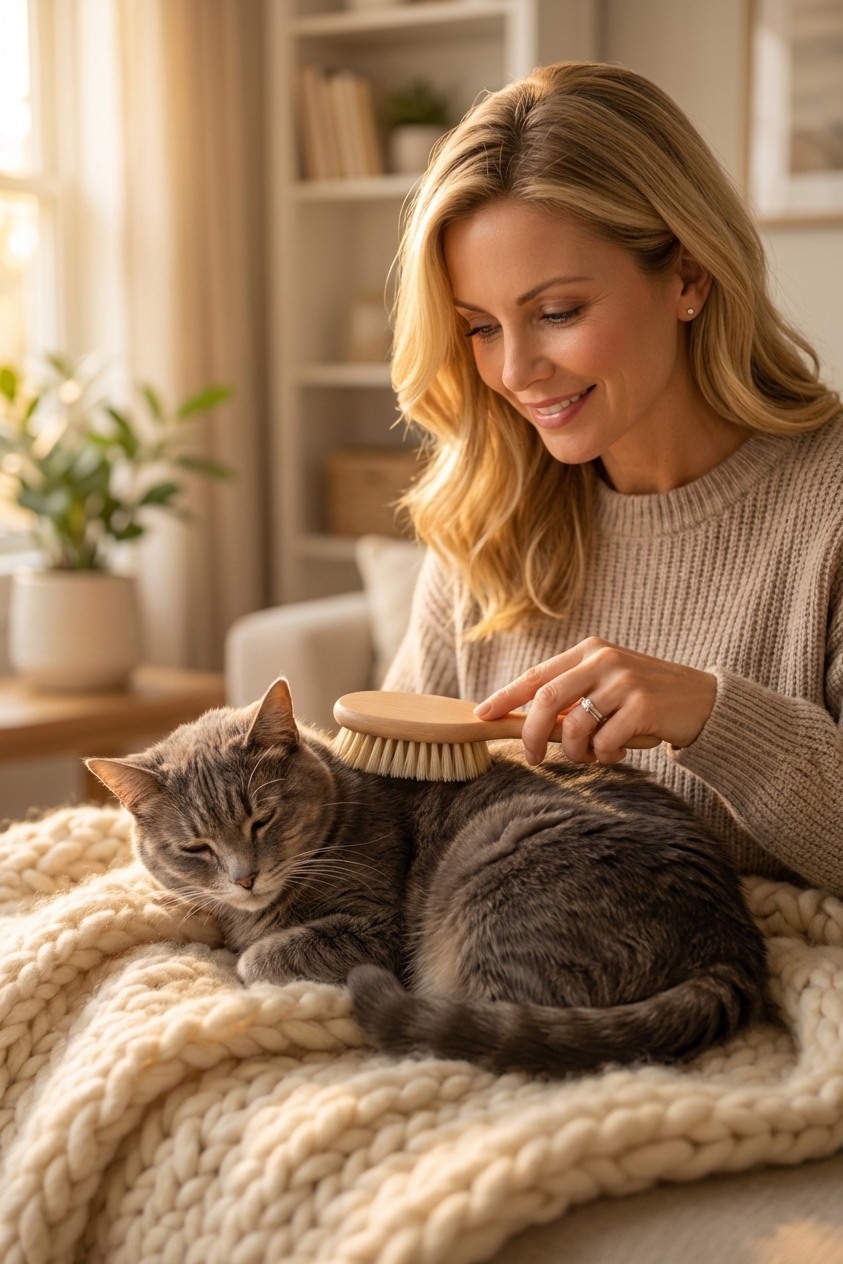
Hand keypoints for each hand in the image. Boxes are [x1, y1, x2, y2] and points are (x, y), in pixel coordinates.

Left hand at [474, 637, 716, 765]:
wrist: (705, 702)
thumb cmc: (648, 697)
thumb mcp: (608, 683)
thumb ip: (574, 694)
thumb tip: (526, 721)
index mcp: (589, 650)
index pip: (537, 675)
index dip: (505, 697)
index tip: (482, 714)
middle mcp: (604, 660)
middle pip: (546, 700)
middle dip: (532, 734)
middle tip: (533, 757)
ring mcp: (624, 682)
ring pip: (575, 727)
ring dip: (577, 752)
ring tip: (593, 754)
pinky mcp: (643, 707)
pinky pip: (604, 743)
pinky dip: (606, 757)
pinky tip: (620, 752)